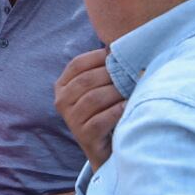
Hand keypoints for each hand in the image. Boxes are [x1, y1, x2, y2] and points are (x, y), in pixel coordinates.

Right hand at [54, 49, 124, 170]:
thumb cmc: (105, 112)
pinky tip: (128, 106)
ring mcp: (71, 120)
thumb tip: (117, 46)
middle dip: (110, 74)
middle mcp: (62, 102)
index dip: (97, 57)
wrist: (106, 148)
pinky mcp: (84, 136)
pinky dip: (116, 111)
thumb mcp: (98, 89)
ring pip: (93, 99)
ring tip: (132, 89)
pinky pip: (100, 120)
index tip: (118, 54)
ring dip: (116, 92)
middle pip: (85, 81)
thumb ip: (101, 70)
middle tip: (131, 71)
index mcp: (62, 86)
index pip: (76, 64)